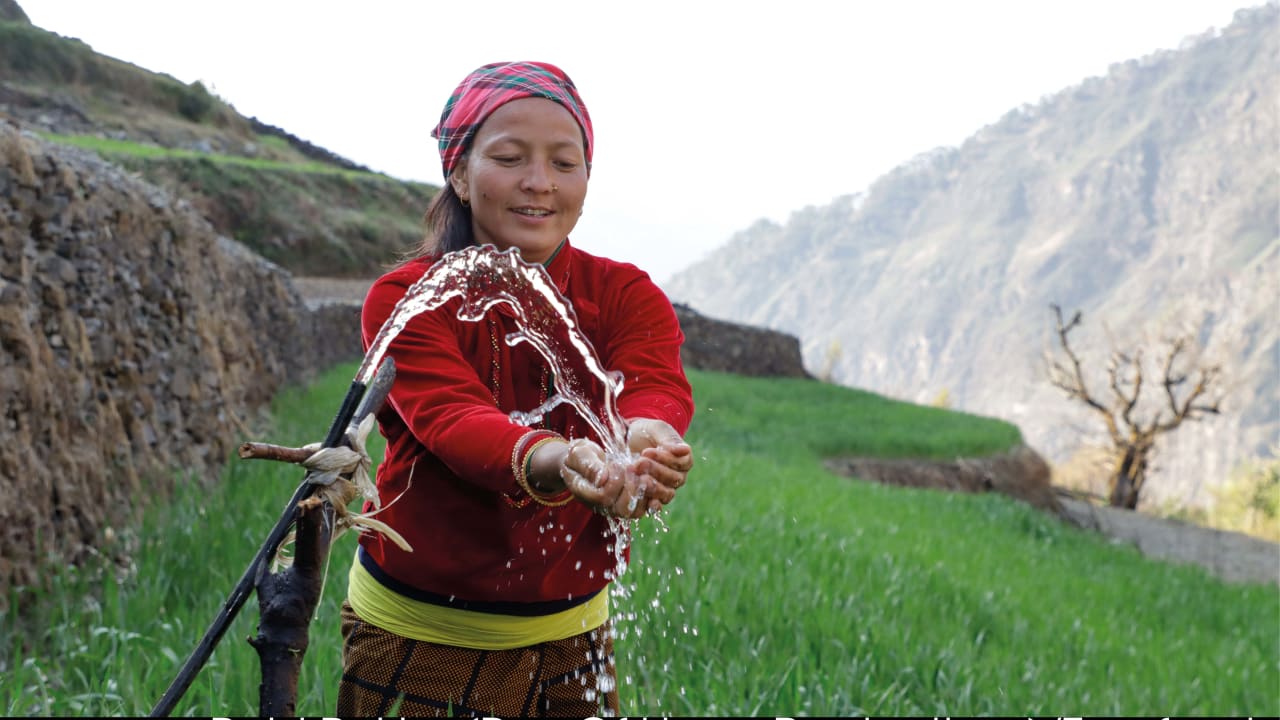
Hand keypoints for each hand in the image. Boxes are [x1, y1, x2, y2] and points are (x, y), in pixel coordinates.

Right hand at [555, 438, 672, 517]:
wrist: (582, 462)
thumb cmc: (579, 456)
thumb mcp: (579, 455)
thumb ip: (589, 466)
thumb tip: (603, 478)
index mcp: (586, 493)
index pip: (604, 497)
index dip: (614, 481)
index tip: (616, 464)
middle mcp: (601, 506)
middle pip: (622, 509)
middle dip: (632, 488)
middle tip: (632, 467)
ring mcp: (614, 507)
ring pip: (636, 512)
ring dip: (643, 491)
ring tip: (641, 473)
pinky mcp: (626, 503)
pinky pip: (643, 508)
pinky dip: (649, 495)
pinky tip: (647, 478)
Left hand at [625, 418, 693, 498]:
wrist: (626, 441)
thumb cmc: (644, 433)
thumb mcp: (656, 430)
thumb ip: (669, 440)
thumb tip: (685, 450)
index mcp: (683, 459)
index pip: (682, 462)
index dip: (666, 458)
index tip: (647, 451)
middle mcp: (677, 476)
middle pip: (674, 479)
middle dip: (656, 470)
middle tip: (638, 462)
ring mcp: (665, 489)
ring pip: (667, 493)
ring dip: (653, 486)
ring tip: (637, 476)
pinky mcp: (651, 498)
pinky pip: (657, 506)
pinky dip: (653, 505)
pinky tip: (646, 501)